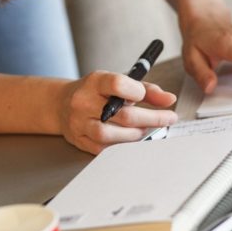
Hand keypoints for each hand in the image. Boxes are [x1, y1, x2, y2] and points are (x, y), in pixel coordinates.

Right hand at [58, 72, 177, 153]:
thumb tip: (170, 99)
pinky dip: (121, 145)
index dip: (138, 92)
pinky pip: (103, 148)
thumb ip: (146, 89)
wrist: (62, 104)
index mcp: (95, 82)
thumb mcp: (118, 82)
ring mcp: (79, 123)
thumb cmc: (97, 92)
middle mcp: (84, 102)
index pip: (118, 84)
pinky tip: (129, 139)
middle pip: (122, 115)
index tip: (149, 97)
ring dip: (135, 134)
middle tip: (168, 119)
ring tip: (144, 129)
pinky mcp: (79, 140)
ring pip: (111, 135)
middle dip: (152, 119)